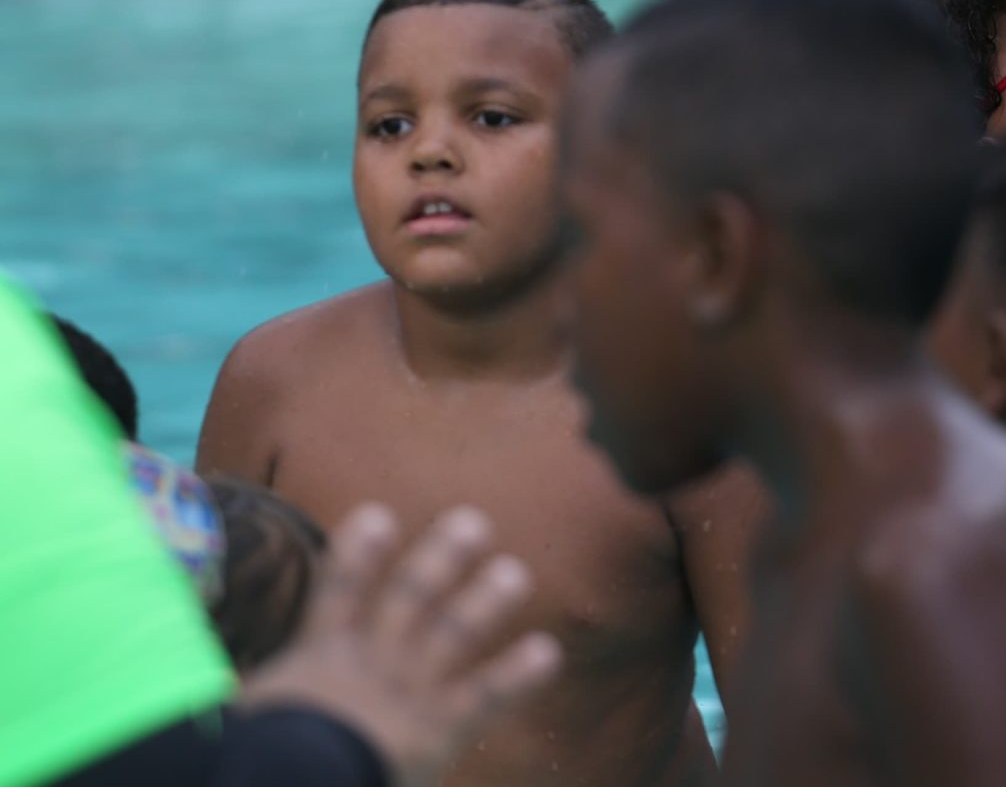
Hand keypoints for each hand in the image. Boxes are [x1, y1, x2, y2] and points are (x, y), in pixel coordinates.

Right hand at [240, 506, 558, 786]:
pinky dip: (519, 674)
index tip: (378, 513)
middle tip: (474, 522)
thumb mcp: (239, 714)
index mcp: (317, 655)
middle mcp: (371, 659)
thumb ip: (239, 688)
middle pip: (412, 594)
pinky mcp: (440, 727)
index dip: (358, 550)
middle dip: (443, 557)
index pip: (337, 589)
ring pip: (456, 631)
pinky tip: (549, 652)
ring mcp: (410, 688)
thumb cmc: (254, 752)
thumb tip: (188, 662)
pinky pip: (487, 694)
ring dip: (487, 599)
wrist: (290, 779)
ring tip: (516, 573)